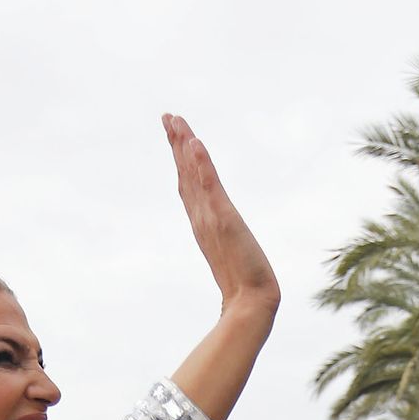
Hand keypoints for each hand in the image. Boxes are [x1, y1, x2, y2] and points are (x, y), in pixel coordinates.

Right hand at [163, 114, 278, 314]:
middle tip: (168, 116)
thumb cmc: (245, 288)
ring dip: (184, 146)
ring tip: (176, 121)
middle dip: (177, 144)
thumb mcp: (231, 258)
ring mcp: (210, 217)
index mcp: (203, 223)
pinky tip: (195, 144)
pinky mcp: (224, 219)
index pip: (189, 183)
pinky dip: (201, 164)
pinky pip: (210, 186)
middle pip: (185, 173)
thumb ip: (225, 250)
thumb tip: (224, 249)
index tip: (175, 134)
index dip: (181, 159)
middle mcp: (202, 217)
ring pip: (193, 174)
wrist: (251, 303)